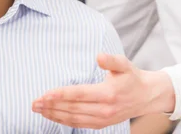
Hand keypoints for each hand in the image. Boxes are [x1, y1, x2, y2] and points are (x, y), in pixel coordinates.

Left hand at [31, 53, 175, 128]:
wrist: (146, 96)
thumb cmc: (132, 77)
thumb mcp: (124, 64)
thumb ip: (111, 60)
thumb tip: (99, 56)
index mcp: (108, 93)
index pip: (79, 95)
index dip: (61, 95)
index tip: (45, 93)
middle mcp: (104, 109)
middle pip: (72, 109)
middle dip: (51, 106)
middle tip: (34, 102)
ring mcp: (102, 119)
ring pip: (73, 119)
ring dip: (54, 114)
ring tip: (38, 109)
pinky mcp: (101, 124)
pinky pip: (78, 124)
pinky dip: (63, 121)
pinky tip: (52, 115)